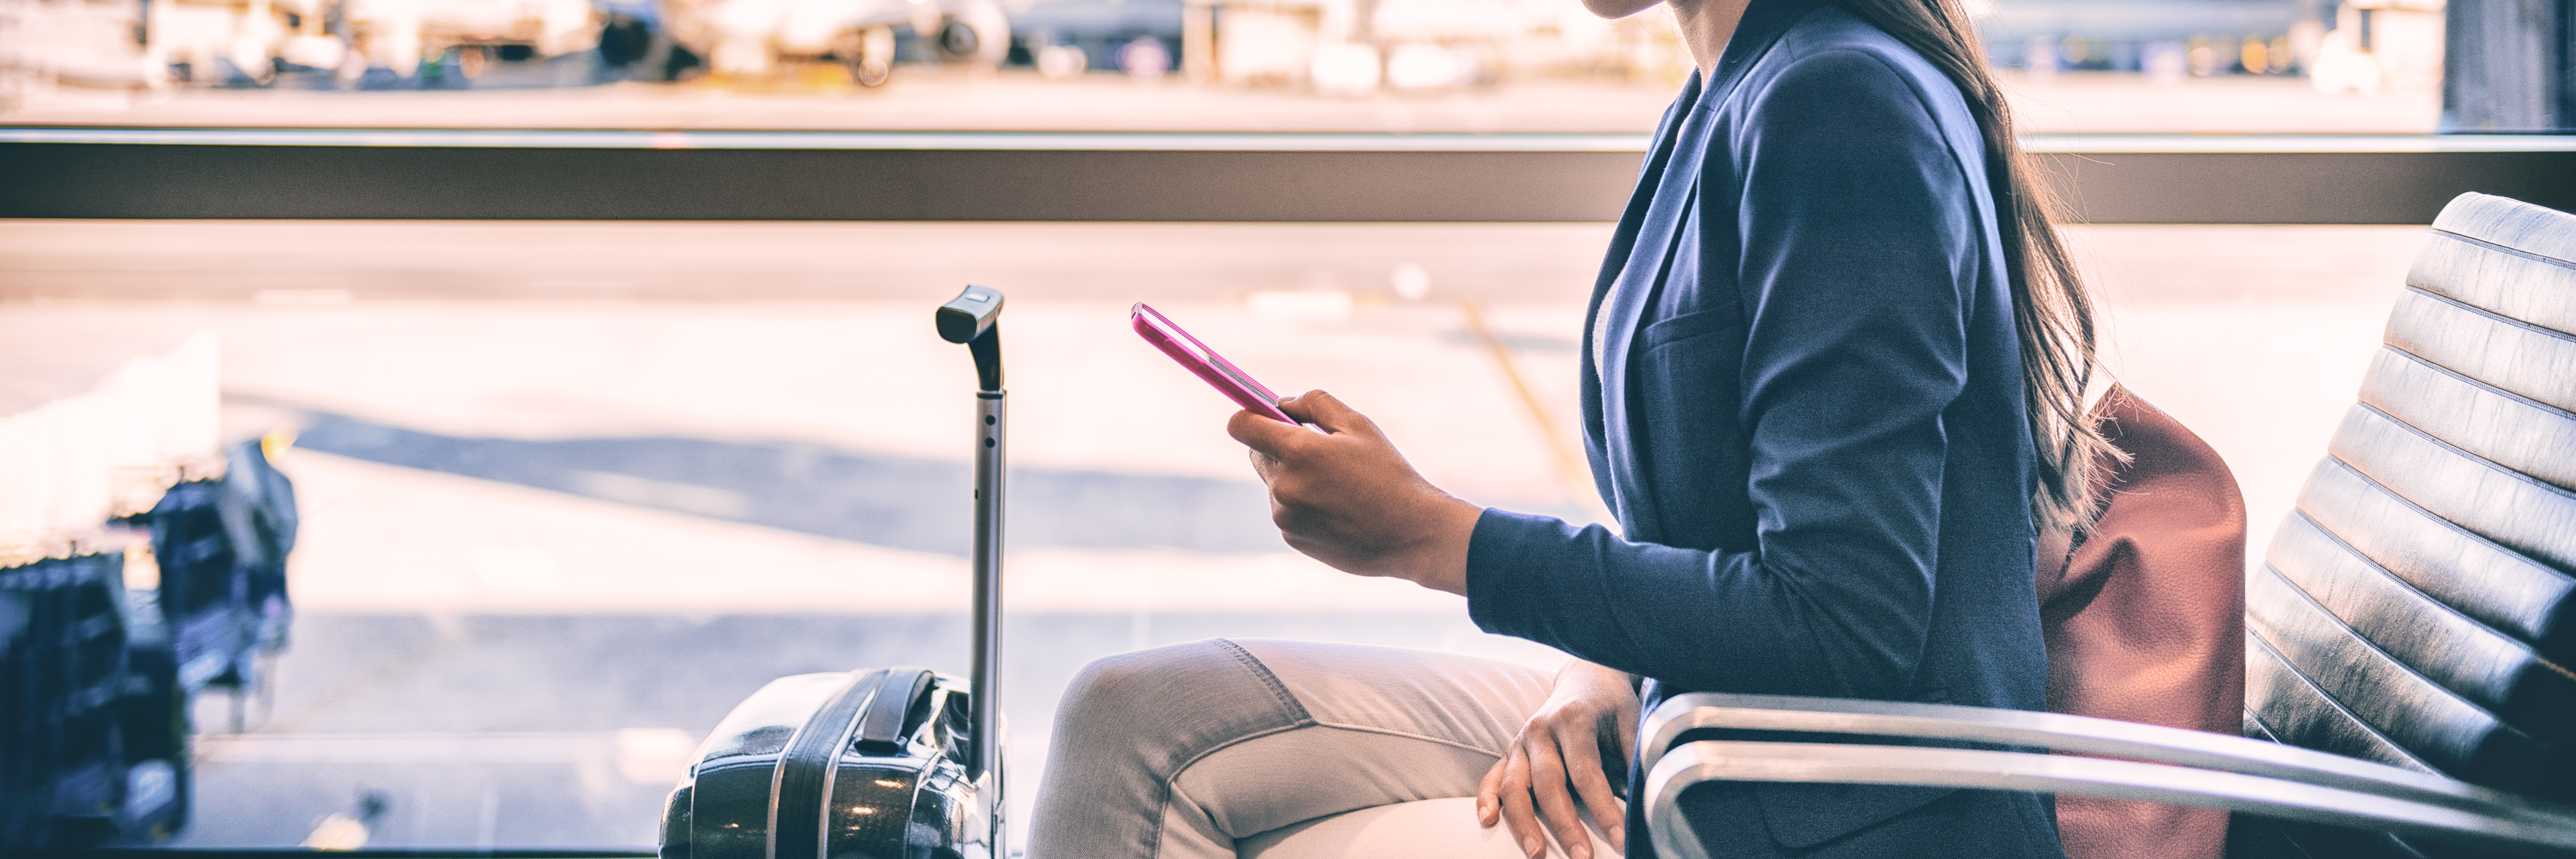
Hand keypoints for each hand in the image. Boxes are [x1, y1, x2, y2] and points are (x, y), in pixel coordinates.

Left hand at [1227, 390, 1483, 593]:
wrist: (1410, 534)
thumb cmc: (1388, 474)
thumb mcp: (1358, 425)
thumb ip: (1314, 404)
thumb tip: (1281, 405)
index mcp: (1299, 451)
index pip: (1242, 426)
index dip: (1249, 417)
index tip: (1262, 417)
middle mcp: (1284, 485)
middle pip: (1257, 454)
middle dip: (1279, 446)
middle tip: (1318, 450)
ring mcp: (1285, 516)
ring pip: (1274, 483)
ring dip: (1294, 477)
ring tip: (1337, 486)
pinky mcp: (1292, 537)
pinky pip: (1286, 509)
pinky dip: (1303, 504)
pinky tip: (1337, 509)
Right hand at [1478, 660, 1639, 858]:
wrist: (1584, 676)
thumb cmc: (1610, 703)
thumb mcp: (1631, 718)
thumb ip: (1636, 754)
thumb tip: (1647, 798)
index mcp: (1573, 720)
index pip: (1587, 772)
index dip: (1604, 808)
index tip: (1621, 839)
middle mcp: (1540, 729)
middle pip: (1549, 784)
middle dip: (1565, 824)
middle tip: (1581, 857)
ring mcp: (1521, 741)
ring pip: (1515, 785)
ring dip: (1523, 822)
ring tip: (1536, 853)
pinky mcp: (1509, 750)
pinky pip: (1492, 776)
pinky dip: (1486, 798)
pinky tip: (1488, 821)